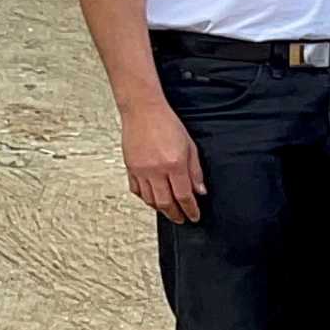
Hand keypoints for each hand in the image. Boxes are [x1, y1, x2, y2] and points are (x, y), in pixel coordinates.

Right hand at [122, 101, 205, 223]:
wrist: (143, 111)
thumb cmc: (167, 124)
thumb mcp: (190, 147)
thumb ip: (195, 171)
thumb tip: (200, 190)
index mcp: (174, 165)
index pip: (184, 196)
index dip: (190, 210)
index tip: (194, 216)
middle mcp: (156, 170)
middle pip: (166, 203)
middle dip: (175, 214)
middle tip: (182, 219)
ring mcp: (140, 170)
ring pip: (150, 199)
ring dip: (160, 209)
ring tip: (169, 211)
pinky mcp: (130, 167)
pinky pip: (136, 190)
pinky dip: (145, 198)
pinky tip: (152, 199)